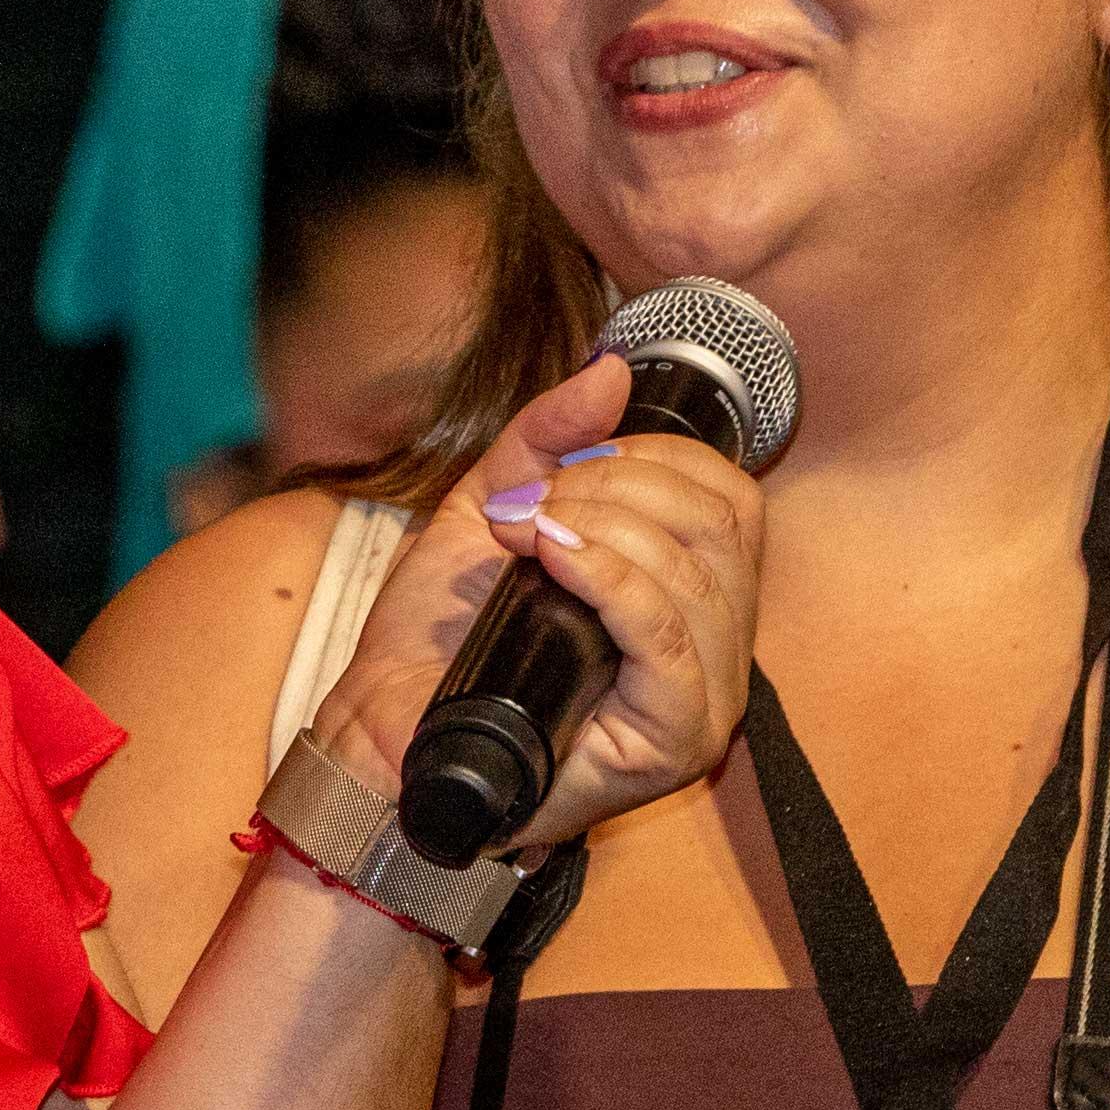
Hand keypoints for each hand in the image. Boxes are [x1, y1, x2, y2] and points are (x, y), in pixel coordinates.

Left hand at [310, 352, 766, 853]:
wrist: (384, 733)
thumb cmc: (440, 640)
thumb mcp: (492, 506)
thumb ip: (548, 436)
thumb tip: (611, 371)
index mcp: (694, 593)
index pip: (725, 496)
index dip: (650, 457)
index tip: (560, 468)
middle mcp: (719, 646)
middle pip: (716, 523)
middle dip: (616, 487)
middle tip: (530, 502)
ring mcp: (707, 698)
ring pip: (693, 574)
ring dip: (601, 527)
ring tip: (525, 532)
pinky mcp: (677, 738)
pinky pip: (668, 636)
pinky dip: (612, 581)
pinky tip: (555, 560)